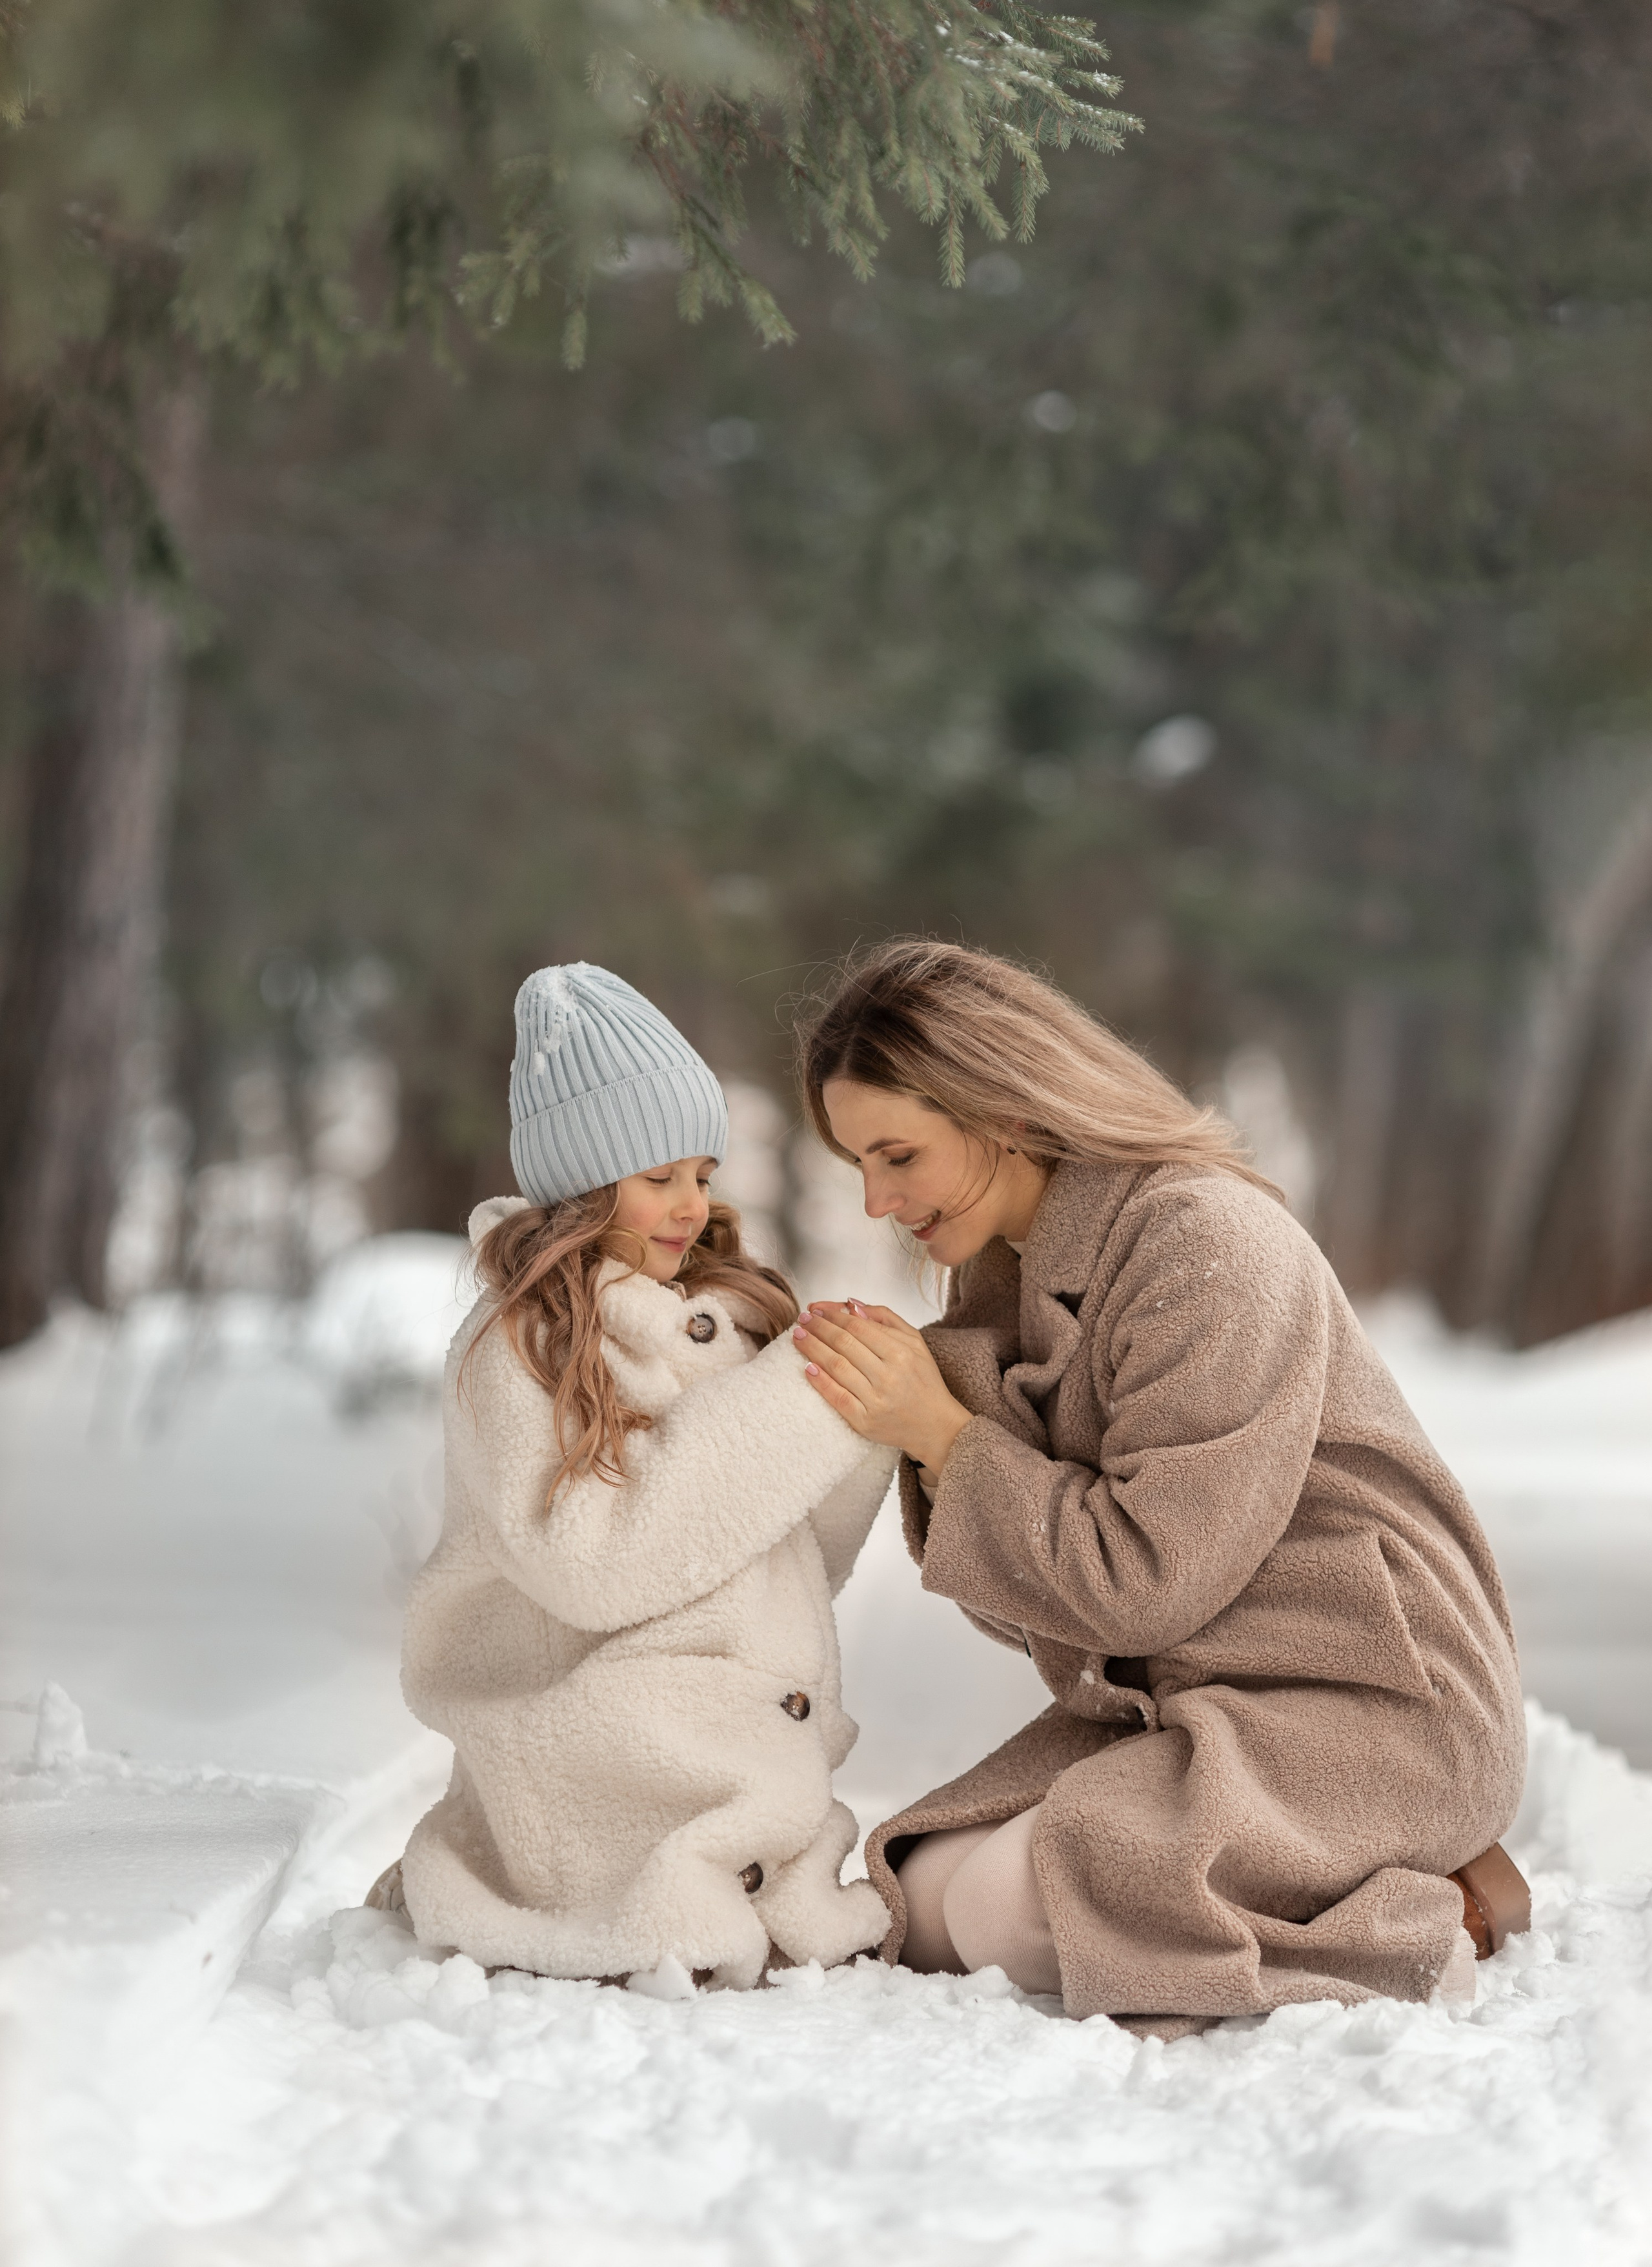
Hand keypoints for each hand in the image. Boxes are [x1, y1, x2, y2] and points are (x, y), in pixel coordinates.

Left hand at [792, 1300, 971, 1475]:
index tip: (816, 1309)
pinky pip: (837, 1397)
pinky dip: (820, 1381)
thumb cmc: (923, 1381)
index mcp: (902, 1353)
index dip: (834, 1315)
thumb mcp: (915, 1342)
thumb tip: (852, 1305)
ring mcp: (876, 1400)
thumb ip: (886, 1319)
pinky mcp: (865, 1422)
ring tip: (798, 1337)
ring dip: (812, 1349)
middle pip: (844, 1344)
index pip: (858, 1327)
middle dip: (818, 1328)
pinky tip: (806, 1367)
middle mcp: (889, 1375)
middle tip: (802, 1319)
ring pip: (837, 1367)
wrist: (936, 1426)